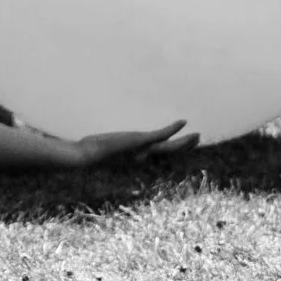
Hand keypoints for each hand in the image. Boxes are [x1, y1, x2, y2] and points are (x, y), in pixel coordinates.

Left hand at [64, 120, 197, 165]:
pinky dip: (173, 128)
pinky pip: (161, 134)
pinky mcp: (139, 141)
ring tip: (197, 135)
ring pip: (170, 147)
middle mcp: (140, 156)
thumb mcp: (96, 148)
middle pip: (168, 153)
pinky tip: (183, 122)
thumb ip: (96, 147)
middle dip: (183, 148)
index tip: (177, 147)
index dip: (168, 151)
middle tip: (196, 141)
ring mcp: (141, 149)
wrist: (83, 157)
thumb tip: (89, 143)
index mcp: (133, 158)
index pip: (155, 155)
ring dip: (185, 142)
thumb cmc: (85, 153)